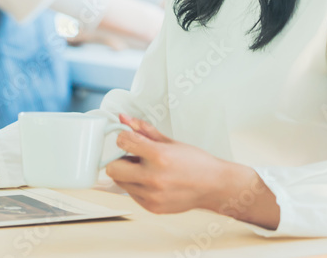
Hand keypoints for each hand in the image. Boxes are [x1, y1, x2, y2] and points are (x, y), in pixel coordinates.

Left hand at [104, 113, 230, 214]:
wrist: (213, 186)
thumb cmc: (196, 163)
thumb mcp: (170, 142)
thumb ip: (144, 130)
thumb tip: (125, 119)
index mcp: (159, 156)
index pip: (123, 142)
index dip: (124, 138)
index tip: (129, 139)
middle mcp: (153, 178)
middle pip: (113, 169)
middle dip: (118, 160)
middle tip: (132, 157)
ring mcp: (152, 195)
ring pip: (120, 183)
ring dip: (127, 174)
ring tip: (145, 170)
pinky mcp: (152, 207)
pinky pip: (131, 194)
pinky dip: (136, 186)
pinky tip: (152, 182)